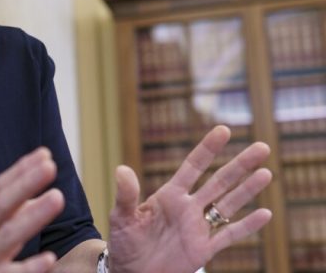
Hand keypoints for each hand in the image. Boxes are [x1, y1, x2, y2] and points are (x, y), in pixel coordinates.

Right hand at [0, 148, 63, 272]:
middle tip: (50, 166)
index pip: (1, 192)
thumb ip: (9, 218)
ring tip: (57, 197)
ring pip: (8, 236)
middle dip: (26, 184)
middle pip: (3, 206)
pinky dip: (30, 267)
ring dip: (33, 215)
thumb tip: (36, 196)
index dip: (21, 172)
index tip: (44, 154)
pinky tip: (49, 258)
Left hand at [107, 125, 272, 272]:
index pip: (193, 167)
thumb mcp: (122, 216)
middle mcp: (188, 207)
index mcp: (169, 195)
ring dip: (247, 190)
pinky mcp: (204, 250)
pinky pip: (229, 235)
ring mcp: (198, 228)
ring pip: (228, 204)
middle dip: (240, 164)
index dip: (208, 149)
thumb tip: (122, 169)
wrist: (132, 271)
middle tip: (262, 146)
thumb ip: (126, 195)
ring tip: (267, 172)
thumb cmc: (124, 241)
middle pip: (219, 181)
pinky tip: (265, 214)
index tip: (224, 130)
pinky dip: (247, 226)